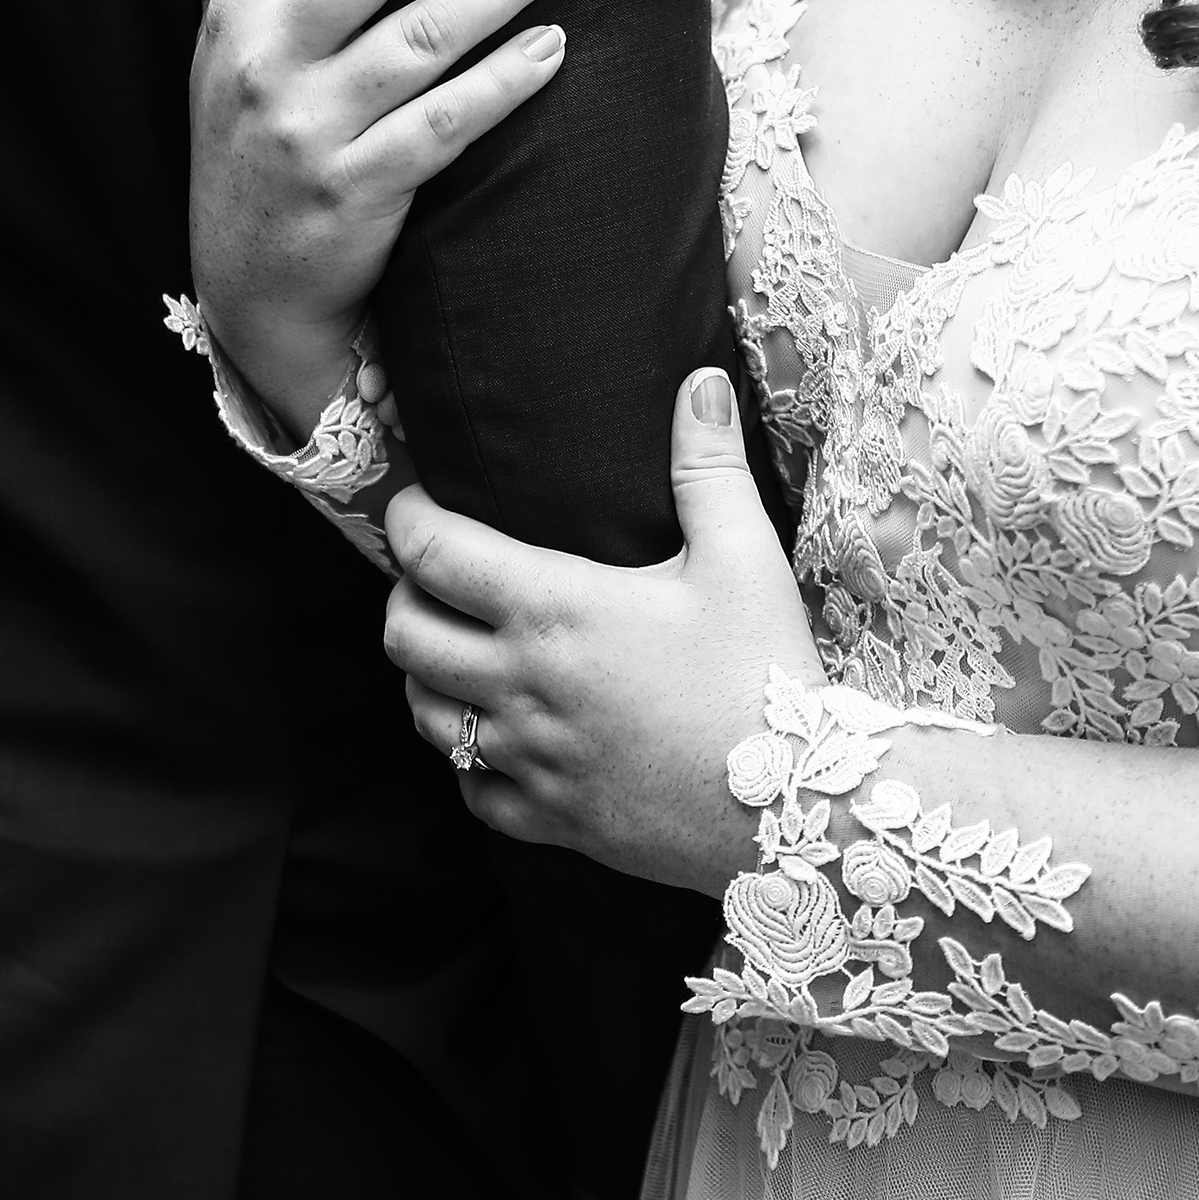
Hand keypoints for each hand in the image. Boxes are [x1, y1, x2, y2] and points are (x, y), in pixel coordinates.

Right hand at [183, 0, 582, 437]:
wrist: (248, 289)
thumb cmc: (250, 135)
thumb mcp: (222, 37)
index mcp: (236, 6)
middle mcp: (265, 59)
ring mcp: (308, 129)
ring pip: (421, 39)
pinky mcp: (355, 192)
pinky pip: (444, 127)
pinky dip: (503, 84)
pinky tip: (554, 49)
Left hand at [382, 367, 820, 894]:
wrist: (794, 806)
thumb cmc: (764, 672)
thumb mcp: (744, 556)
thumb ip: (708, 464)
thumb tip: (699, 380)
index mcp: (556, 608)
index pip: (433, 554)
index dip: (407, 518)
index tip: (416, 502)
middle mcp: (523, 685)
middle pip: (404, 635)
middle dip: (404, 595)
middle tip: (435, 575)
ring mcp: (530, 759)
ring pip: (424, 714)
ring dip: (427, 676)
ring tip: (458, 648)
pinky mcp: (550, 819)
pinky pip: (471, 791)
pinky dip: (469, 760)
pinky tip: (498, 737)